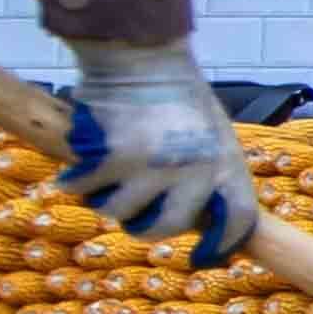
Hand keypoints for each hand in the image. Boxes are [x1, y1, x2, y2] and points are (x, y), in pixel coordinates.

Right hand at [54, 39, 256, 266]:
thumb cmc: (175, 93)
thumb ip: (207, 170)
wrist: (142, 56)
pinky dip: (75, 179)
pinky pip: (83, 188)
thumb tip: (198, 214)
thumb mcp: (211, 132)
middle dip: (143, 226)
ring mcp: (153, 167)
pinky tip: (79, 162)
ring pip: (117, 210)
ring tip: (104, 170)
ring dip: (104, 195)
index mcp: (227, 163)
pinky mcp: (112, 158)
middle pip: (165, 228)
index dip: (221, 244)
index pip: (238, 220)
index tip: (202, 257)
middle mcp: (195, 171)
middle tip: (131, 214)